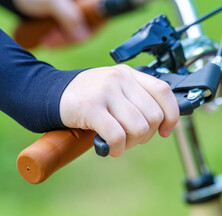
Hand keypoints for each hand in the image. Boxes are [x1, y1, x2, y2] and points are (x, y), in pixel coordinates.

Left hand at [12, 0, 101, 46]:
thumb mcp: (51, 0)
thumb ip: (69, 15)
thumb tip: (83, 37)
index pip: (100, 18)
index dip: (86, 31)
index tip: (66, 36)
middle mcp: (89, 2)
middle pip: (89, 30)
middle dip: (69, 39)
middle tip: (50, 40)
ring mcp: (80, 14)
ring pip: (79, 36)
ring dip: (62, 42)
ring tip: (46, 41)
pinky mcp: (71, 23)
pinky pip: (71, 38)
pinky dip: (60, 42)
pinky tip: (47, 42)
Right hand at [60, 65, 179, 156]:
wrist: (50, 93)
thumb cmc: (86, 96)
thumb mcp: (113, 88)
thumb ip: (135, 98)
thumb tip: (160, 123)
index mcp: (128, 73)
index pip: (163, 91)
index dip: (171, 115)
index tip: (164, 130)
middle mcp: (120, 79)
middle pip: (153, 115)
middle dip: (146, 135)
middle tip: (131, 139)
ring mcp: (106, 92)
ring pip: (138, 127)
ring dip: (131, 143)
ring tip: (119, 143)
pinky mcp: (91, 108)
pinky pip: (117, 135)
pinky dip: (117, 148)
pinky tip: (110, 148)